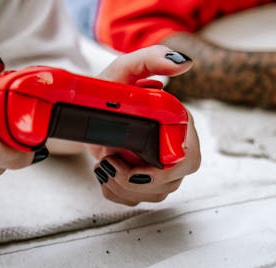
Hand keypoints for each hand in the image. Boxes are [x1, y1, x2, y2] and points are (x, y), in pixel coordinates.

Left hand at [88, 45, 200, 205]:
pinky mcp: (142, 183)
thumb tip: (184, 63)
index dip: (165, 168)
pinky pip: (133, 200)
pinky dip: (113, 191)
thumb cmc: (109, 90)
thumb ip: (151, 60)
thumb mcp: (123, 70)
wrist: (86, 113)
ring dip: (120, 185)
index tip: (134, 159)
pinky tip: (104, 172)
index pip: (189, 158)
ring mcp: (159, 170)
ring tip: (104, 161)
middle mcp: (173, 150)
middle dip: (135, 181)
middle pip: (170, 183)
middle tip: (108, 161)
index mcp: (178, 125)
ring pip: (152, 195)